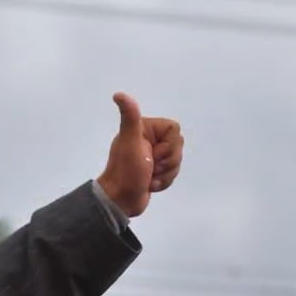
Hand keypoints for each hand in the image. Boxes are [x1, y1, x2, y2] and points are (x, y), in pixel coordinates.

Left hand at [96, 92, 183, 217]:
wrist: (120, 200)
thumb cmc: (126, 171)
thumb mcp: (130, 141)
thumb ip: (130, 117)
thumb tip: (118, 94)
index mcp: (145, 129)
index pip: (174, 130)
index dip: (168, 145)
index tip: (151, 153)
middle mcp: (150, 140)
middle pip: (178, 146)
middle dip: (167, 161)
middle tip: (150, 166)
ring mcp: (153, 156)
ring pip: (177, 161)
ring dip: (165, 173)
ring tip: (149, 177)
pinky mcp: (156, 171)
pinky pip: (172, 173)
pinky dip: (164, 182)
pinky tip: (150, 185)